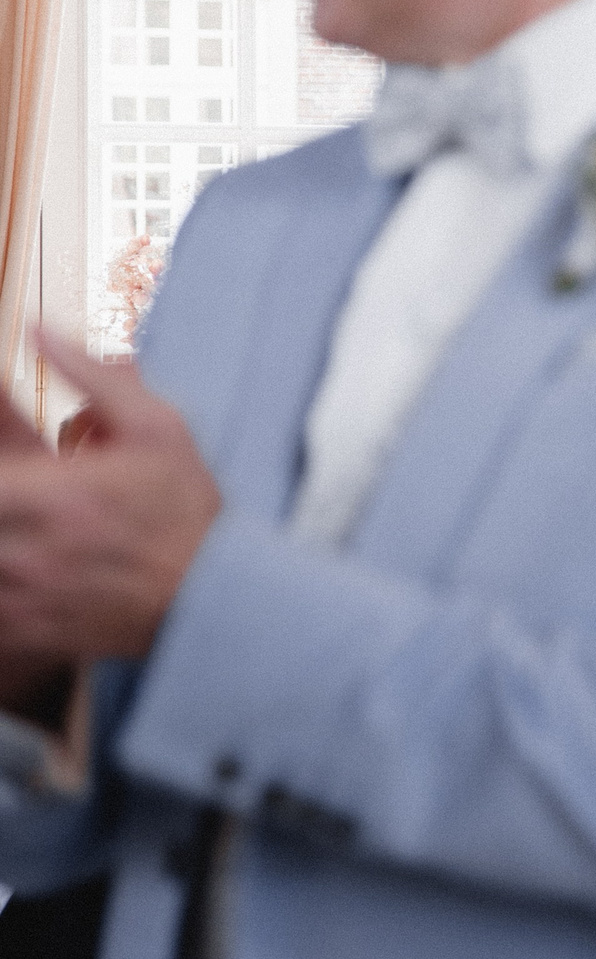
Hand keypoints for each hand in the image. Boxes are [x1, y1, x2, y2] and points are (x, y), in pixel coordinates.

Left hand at [0, 333, 222, 660]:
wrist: (212, 598)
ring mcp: (23, 593)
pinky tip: (28, 560)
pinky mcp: (25, 627)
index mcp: (54, 495)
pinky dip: (5, 578)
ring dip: (4, 534)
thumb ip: (94, 376)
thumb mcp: (159, 428)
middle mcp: (29, 548)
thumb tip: (39, 331)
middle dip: (4, 494)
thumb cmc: (185, 511)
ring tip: (27, 518)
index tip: (8, 446)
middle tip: (21, 486)